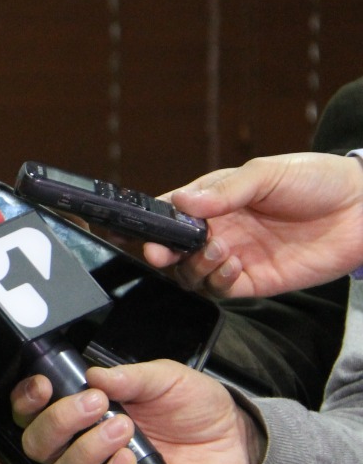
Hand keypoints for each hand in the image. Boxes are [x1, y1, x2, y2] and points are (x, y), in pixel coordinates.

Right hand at [7, 361, 261, 463]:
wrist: (237, 444)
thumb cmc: (197, 409)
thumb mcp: (166, 378)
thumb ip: (130, 377)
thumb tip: (91, 375)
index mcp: (81, 414)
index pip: (32, 412)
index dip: (26, 402)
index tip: (43, 385)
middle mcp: (82, 448)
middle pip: (37, 446)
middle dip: (57, 423)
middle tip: (95, 404)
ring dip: (86, 451)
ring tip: (125, 428)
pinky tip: (130, 462)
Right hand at [143, 152, 362, 296]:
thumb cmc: (317, 181)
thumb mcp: (267, 174)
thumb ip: (225, 191)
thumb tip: (182, 203)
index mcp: (215, 200)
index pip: (171, 214)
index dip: (154, 224)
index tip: (147, 232)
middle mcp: (220, 229)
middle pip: (175, 250)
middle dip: (163, 253)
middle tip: (163, 253)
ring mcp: (236, 256)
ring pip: (192, 274)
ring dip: (195, 266)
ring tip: (217, 250)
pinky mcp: (255, 280)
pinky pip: (222, 289)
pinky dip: (218, 280)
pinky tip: (232, 264)